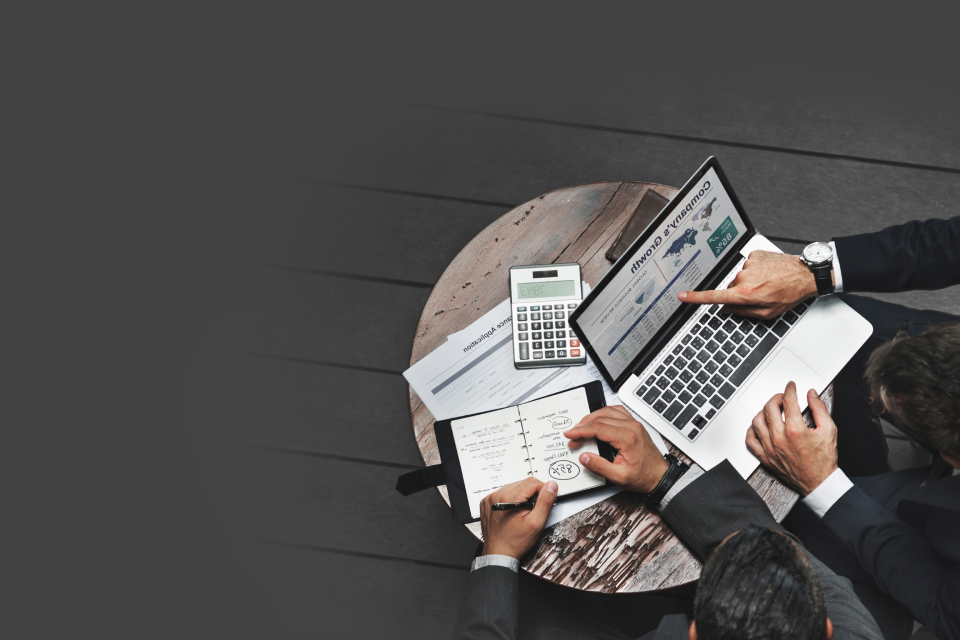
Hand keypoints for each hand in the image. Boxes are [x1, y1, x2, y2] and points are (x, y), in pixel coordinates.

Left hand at [480, 478, 557, 558]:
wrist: (499, 554)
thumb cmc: (516, 542)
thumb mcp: (536, 523)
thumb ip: (545, 502)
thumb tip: (551, 486)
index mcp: (509, 498)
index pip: (532, 482)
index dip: (542, 490)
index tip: (544, 501)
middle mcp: (497, 496)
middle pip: (522, 483)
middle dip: (532, 494)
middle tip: (532, 510)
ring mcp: (490, 499)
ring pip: (513, 487)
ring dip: (521, 496)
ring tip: (522, 512)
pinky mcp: (487, 503)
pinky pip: (503, 493)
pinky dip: (511, 499)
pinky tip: (512, 511)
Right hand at [564, 405, 668, 493]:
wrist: (660, 476)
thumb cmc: (644, 476)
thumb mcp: (619, 477)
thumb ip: (599, 467)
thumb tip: (584, 457)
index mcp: (627, 438)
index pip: (597, 428)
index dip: (580, 431)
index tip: (570, 435)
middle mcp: (631, 427)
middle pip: (600, 418)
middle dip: (583, 426)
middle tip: (573, 436)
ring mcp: (634, 424)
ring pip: (608, 411)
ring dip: (592, 417)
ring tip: (581, 426)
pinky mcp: (635, 425)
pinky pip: (617, 411)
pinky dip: (604, 413)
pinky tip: (598, 419)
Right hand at [678, 250, 823, 318]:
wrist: (806, 274)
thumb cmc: (790, 294)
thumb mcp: (767, 313)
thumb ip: (743, 312)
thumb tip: (727, 309)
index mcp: (745, 293)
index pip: (713, 297)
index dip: (695, 298)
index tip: (682, 296)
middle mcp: (743, 277)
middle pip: (731, 288)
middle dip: (741, 293)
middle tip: (761, 295)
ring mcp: (749, 264)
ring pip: (740, 277)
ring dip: (751, 281)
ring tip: (769, 283)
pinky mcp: (755, 254)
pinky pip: (749, 265)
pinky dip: (757, 270)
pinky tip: (769, 273)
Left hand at [745, 381, 838, 495]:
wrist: (818, 482)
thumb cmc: (824, 459)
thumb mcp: (829, 430)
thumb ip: (819, 409)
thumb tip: (811, 394)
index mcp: (795, 430)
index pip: (788, 401)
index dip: (789, 390)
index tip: (791, 387)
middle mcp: (779, 438)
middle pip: (769, 408)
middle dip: (776, 398)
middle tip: (782, 397)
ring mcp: (770, 448)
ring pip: (757, 421)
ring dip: (763, 411)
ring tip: (772, 410)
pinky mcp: (765, 457)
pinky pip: (750, 440)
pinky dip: (752, 430)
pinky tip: (760, 426)